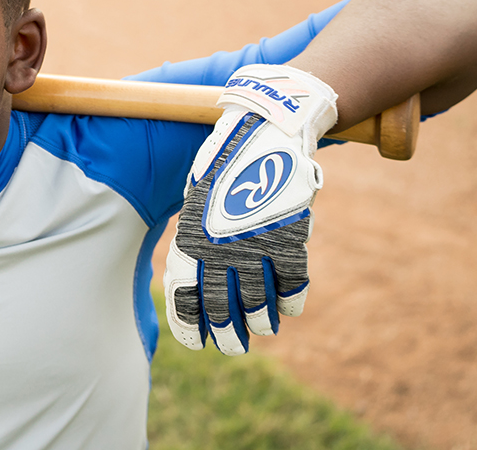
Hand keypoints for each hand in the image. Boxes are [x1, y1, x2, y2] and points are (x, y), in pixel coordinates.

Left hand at [163, 64, 337, 354]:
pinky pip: (291, 281)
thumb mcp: (197, 197)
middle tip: (232, 346)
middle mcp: (220, 247)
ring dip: (259, 320)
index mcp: (191, 236)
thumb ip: (195, 236)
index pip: (185, 293)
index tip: (197, 342)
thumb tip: (191, 278)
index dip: (190, 323)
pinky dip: (291, 300)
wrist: (262, 130)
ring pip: (257, 301)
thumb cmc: (224, 163)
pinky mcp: (289, 237)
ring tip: (261, 328)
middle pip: (221, 306)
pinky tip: (288, 309)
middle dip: (226, 333)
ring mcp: (256, 244)